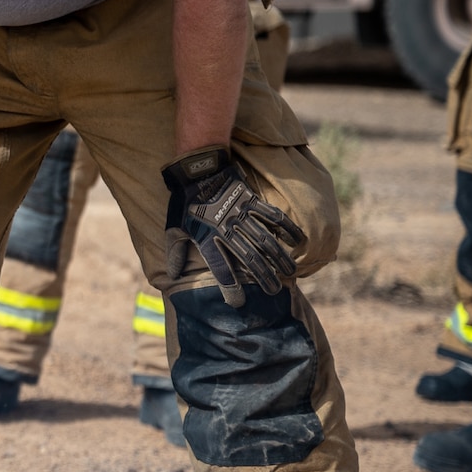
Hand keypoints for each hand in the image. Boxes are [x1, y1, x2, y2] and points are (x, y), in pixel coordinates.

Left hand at [161, 147, 303, 306]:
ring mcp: (241, 215)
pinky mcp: (252, 201)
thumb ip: (174, 251)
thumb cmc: (184, 201)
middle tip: (274, 291)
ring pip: (265, 241)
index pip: (219, 268)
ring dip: (279, 258)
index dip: (229, 286)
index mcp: (206, 238)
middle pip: (249, 258)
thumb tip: (172, 275)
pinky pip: (273, 216)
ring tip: (290, 272)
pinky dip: (287, 228)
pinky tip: (299, 241)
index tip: (237, 302)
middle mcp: (226, 229)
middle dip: (263, 276)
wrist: (196, 170)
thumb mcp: (173, 227)